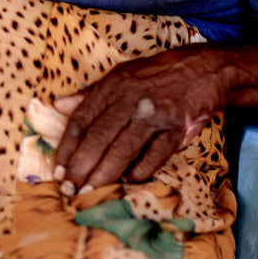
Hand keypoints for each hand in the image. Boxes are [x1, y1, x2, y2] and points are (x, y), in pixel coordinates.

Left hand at [52, 44, 229, 193]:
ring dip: (104, 172)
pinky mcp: (177, 127)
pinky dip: (141, 170)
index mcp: (112, 86)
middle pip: (99, 136)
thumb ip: (89, 95)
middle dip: (81, 165)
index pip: (82, 119)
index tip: (57, 169)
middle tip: (69, 187)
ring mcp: (154, 114)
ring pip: (124, 148)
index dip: (67, 147)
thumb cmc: (152, 75)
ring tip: (90, 189)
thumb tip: (57, 106)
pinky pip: (156, 155)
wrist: (199, 69)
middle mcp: (129, 99)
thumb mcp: (118, 76)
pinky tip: (128, 180)